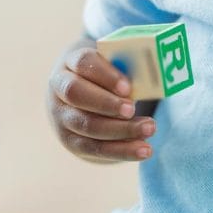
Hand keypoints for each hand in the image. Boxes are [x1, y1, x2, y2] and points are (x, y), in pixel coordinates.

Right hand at [48, 38, 156, 162]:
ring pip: (88, 125)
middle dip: (107, 103)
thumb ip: (126, 68)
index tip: (128, 87)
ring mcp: (62, 117)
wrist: (77, 99)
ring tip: (149, 128)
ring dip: (121, 130)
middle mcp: (59, 89)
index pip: (83, 62)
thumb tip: (154, 79)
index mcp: (69, 63)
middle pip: (76, 94)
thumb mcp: (109, 66)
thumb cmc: (103, 77)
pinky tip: (144, 149)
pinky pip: (96, 149)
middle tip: (133, 109)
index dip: (105, 74)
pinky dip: (122, 150)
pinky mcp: (72, 141)